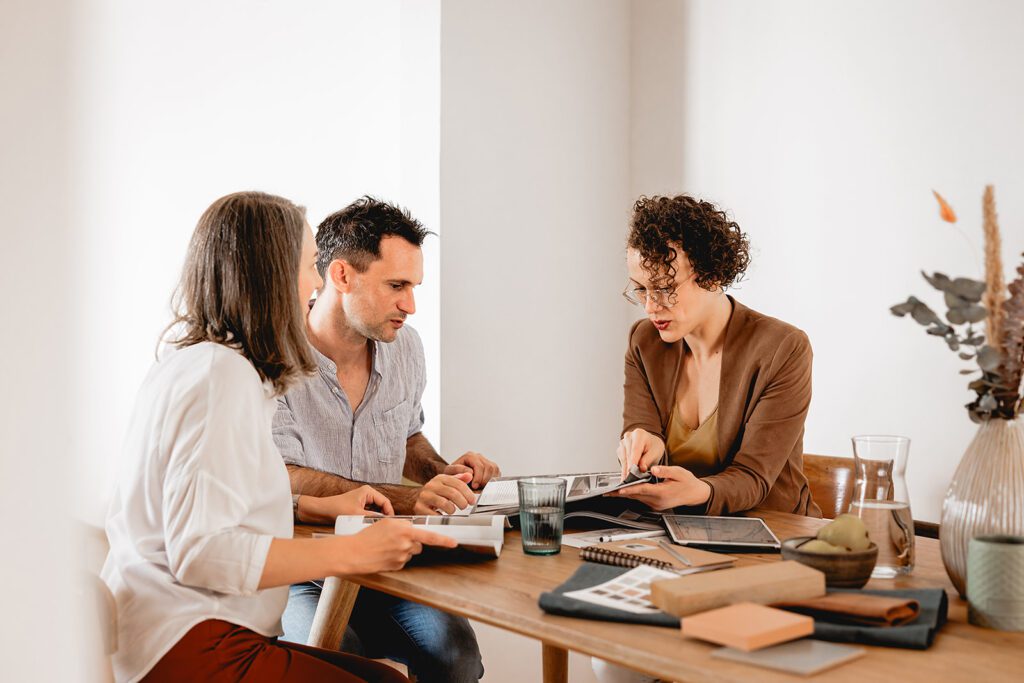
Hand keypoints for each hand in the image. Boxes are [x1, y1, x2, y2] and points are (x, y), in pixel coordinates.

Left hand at [297, 485, 393, 523]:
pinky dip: (370, 519)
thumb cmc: (336, 508)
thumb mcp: (357, 514)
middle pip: (382, 506)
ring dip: (376, 519)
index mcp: (368, 491)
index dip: (390, 513)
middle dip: (383, 516)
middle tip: (384, 527)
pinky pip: (369, 514)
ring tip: (376, 527)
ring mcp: (363, 501)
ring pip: (376, 511)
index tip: (391, 523)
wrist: (322, 510)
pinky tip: (368, 526)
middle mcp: (367, 494)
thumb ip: (372, 518)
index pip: (385, 502)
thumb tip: (384, 523)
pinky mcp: (358, 507)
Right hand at [336, 518, 457, 573]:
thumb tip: (413, 529)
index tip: (454, 542)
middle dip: (412, 541)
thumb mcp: (386, 522)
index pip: (430, 536)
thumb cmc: (367, 535)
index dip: (444, 540)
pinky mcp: (396, 566)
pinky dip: (396, 556)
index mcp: (404, 531)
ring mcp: (402, 557)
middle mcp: (406, 545)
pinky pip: (402, 560)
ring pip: (410, 552)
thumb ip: (403, 524)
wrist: (354, 552)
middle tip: (396, 537)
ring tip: (386, 545)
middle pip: (419, 544)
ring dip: (403, 549)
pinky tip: (385, 553)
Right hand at [413, 472, 476, 514]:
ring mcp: (424, 496)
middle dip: (462, 502)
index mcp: (440, 478)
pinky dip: (440, 516)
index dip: (467, 493)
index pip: (457, 483)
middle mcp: (431, 485)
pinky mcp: (419, 507)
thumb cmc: (437, 493)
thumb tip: (470, 475)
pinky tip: (442, 515)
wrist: (419, 499)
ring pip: (444, 503)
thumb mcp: (448, 484)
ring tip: (453, 510)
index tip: (472, 501)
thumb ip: (460, 479)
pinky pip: (434, 514)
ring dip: (452, 509)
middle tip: (464, 506)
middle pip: (452, 493)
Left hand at [443, 451, 500, 489]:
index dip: (478, 478)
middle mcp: (479, 457)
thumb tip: (470, 473)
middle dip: (484, 480)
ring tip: (480, 487)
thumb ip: (458, 471)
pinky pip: (497, 473)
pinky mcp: (492, 468)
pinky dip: (492, 481)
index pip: (479, 466)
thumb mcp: (450, 473)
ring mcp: (486, 461)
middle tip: (478, 488)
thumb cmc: (453, 475)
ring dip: (488, 481)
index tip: (474, 486)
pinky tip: (484, 485)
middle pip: (488, 467)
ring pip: (494, 470)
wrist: (456, 478)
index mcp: (469, 456)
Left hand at [605, 465, 710, 510]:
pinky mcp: (656, 505)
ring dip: (626, 494)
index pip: (642, 490)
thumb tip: (653, 469)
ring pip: (638, 499)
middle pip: (636, 496)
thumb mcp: (679, 473)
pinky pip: (642, 499)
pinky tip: (626, 490)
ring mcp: (656, 505)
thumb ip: (665, 471)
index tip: (620, 489)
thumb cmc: (687, 482)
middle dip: (621, 493)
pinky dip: (634, 494)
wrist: (695, 494)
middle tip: (608, 492)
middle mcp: (658, 501)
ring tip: (613, 490)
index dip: (630, 489)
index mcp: (662, 493)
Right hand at [617, 429, 665, 479]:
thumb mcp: (655, 452)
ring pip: (623, 459)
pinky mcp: (620, 450)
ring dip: (626, 470)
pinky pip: (621, 461)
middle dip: (630, 469)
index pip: (635, 450)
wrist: (650, 443)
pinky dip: (625, 469)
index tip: (632, 472)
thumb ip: (648, 460)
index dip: (633, 462)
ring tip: (629, 481)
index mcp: (639, 434)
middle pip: (628, 455)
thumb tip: (641, 468)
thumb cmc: (653, 446)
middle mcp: (628, 437)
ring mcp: (623, 443)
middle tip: (631, 480)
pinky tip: (628, 476)